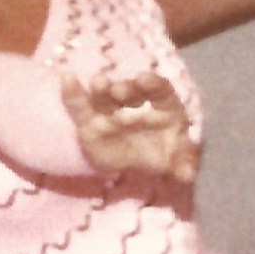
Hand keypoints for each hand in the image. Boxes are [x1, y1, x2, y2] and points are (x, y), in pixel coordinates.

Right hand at [62, 72, 200, 186]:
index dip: (152, 84)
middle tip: (118, 89)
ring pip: (105, 96)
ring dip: (102, 88)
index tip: (144, 80)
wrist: (139, 166)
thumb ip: (183, 163)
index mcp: (161, 107)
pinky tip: (67, 78)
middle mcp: (136, 104)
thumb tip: (187, 175)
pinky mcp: (90, 122)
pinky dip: (73, 93)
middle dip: (124, 88)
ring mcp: (112, 111)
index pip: (159, 90)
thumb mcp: (177, 160)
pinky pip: (80, 107)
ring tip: (98, 83)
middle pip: (130, 91)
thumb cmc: (164, 155)